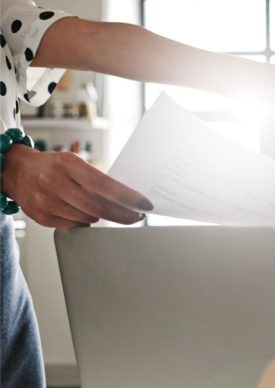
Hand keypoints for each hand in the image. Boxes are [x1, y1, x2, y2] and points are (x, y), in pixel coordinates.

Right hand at [1, 145, 150, 228]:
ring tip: (109, 211)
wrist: (16, 171)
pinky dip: (86, 220)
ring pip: (88, 217)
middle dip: (122, 214)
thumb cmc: (51, 166)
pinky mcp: (41, 217)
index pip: (104, 184)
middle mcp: (53, 182)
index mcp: (66, 164)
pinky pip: (74, 225)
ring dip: (103, 216)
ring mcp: (46, 201)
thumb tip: (127, 198)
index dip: (127, 197)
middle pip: (98, 206)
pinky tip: (86, 213)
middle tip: (136, 216)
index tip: (144, 204)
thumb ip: (96, 178)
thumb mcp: (73, 162)